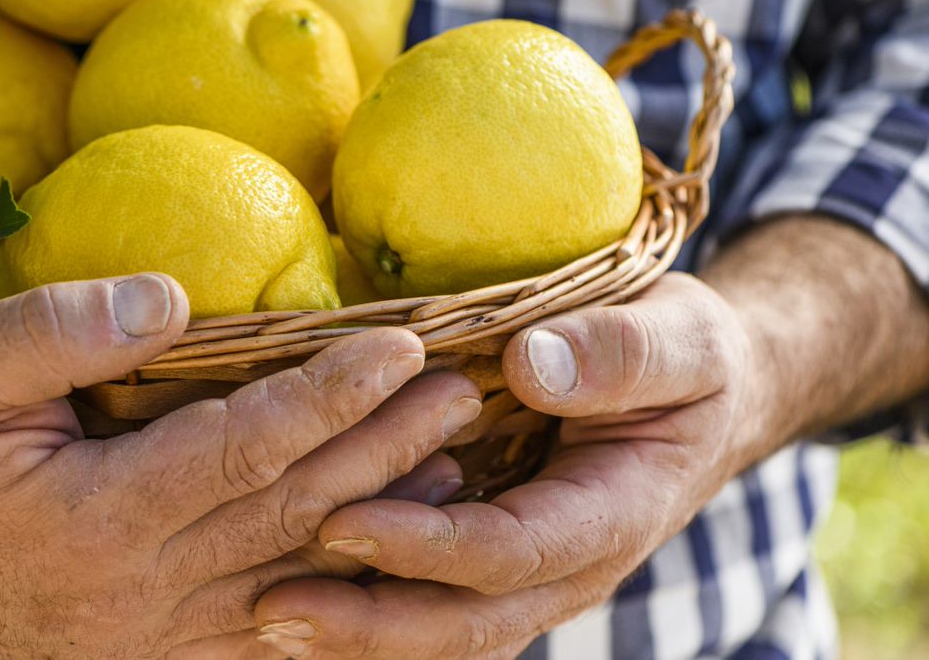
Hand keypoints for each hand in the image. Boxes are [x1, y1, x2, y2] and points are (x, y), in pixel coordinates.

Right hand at [0, 263, 482, 658]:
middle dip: (381, 447)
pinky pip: (260, 621)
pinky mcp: (144, 642)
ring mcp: (144, 631)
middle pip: (288, 512)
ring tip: (453, 461)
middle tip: (461, 388)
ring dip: (376, 515)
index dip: (329, 395)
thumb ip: (57, 331)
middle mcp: (134, 593)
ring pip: (290, 570)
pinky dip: (330, 582)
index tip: (404, 340)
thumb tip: (171, 297)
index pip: (243, 452)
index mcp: (93, 522)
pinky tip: (379, 548)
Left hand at [248, 273, 767, 658]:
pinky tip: (288, 587)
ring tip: (262, 617)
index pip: (511, 551)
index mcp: (613, 514)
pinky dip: (368, 604)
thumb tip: (530, 363)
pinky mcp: (496, 558)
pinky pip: (431, 599)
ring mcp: (530, 572)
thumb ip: (619, 353)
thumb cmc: (688, 358)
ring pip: (442, 630)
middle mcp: (567, 565)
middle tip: (271, 610)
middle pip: (466, 623)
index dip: (427, 548)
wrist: (706, 396)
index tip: (341, 524)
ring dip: (356, 633)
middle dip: (369, 626)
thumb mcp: (678, 338)